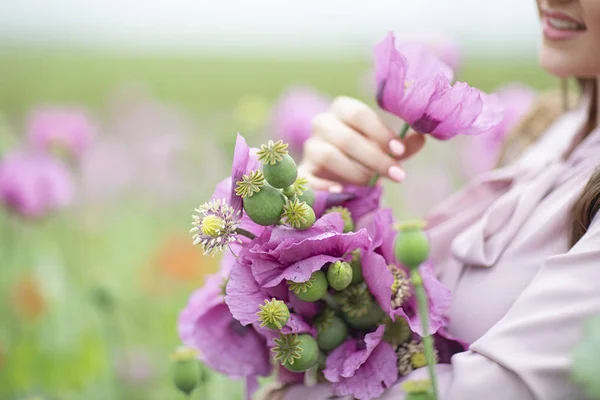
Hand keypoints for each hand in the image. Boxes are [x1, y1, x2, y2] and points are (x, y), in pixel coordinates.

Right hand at [300, 96, 425, 190]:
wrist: (334, 174)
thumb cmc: (362, 155)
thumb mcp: (384, 149)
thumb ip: (401, 145)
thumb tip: (422, 137)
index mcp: (341, 109)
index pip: (359, 114)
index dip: (380, 132)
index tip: (399, 151)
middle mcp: (322, 123)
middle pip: (346, 137)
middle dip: (375, 158)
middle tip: (398, 175)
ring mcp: (309, 147)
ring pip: (328, 155)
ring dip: (355, 171)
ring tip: (372, 183)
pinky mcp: (302, 171)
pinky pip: (310, 177)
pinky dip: (326, 185)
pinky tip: (342, 191)